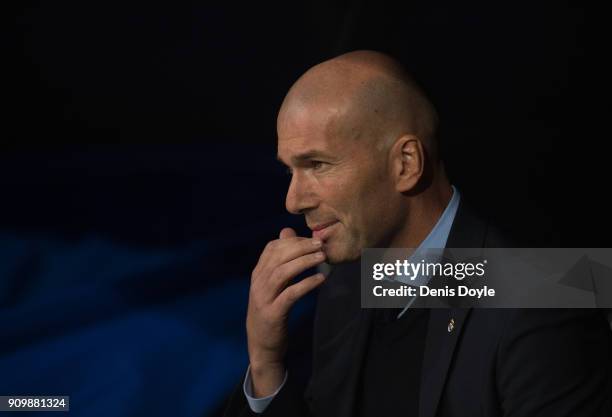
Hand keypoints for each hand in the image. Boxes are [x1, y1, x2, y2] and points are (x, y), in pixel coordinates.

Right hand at [246, 227, 326, 396]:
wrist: (262, 345)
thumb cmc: (271, 310)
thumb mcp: (272, 284)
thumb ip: (280, 259)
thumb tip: (287, 231)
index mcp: (258, 274)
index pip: (272, 248)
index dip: (293, 241)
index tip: (312, 240)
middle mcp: (258, 283)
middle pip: (278, 257)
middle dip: (301, 247)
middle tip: (321, 245)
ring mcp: (264, 298)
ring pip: (283, 272)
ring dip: (304, 262)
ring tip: (322, 258)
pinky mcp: (273, 313)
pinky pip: (291, 294)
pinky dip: (306, 284)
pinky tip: (320, 279)